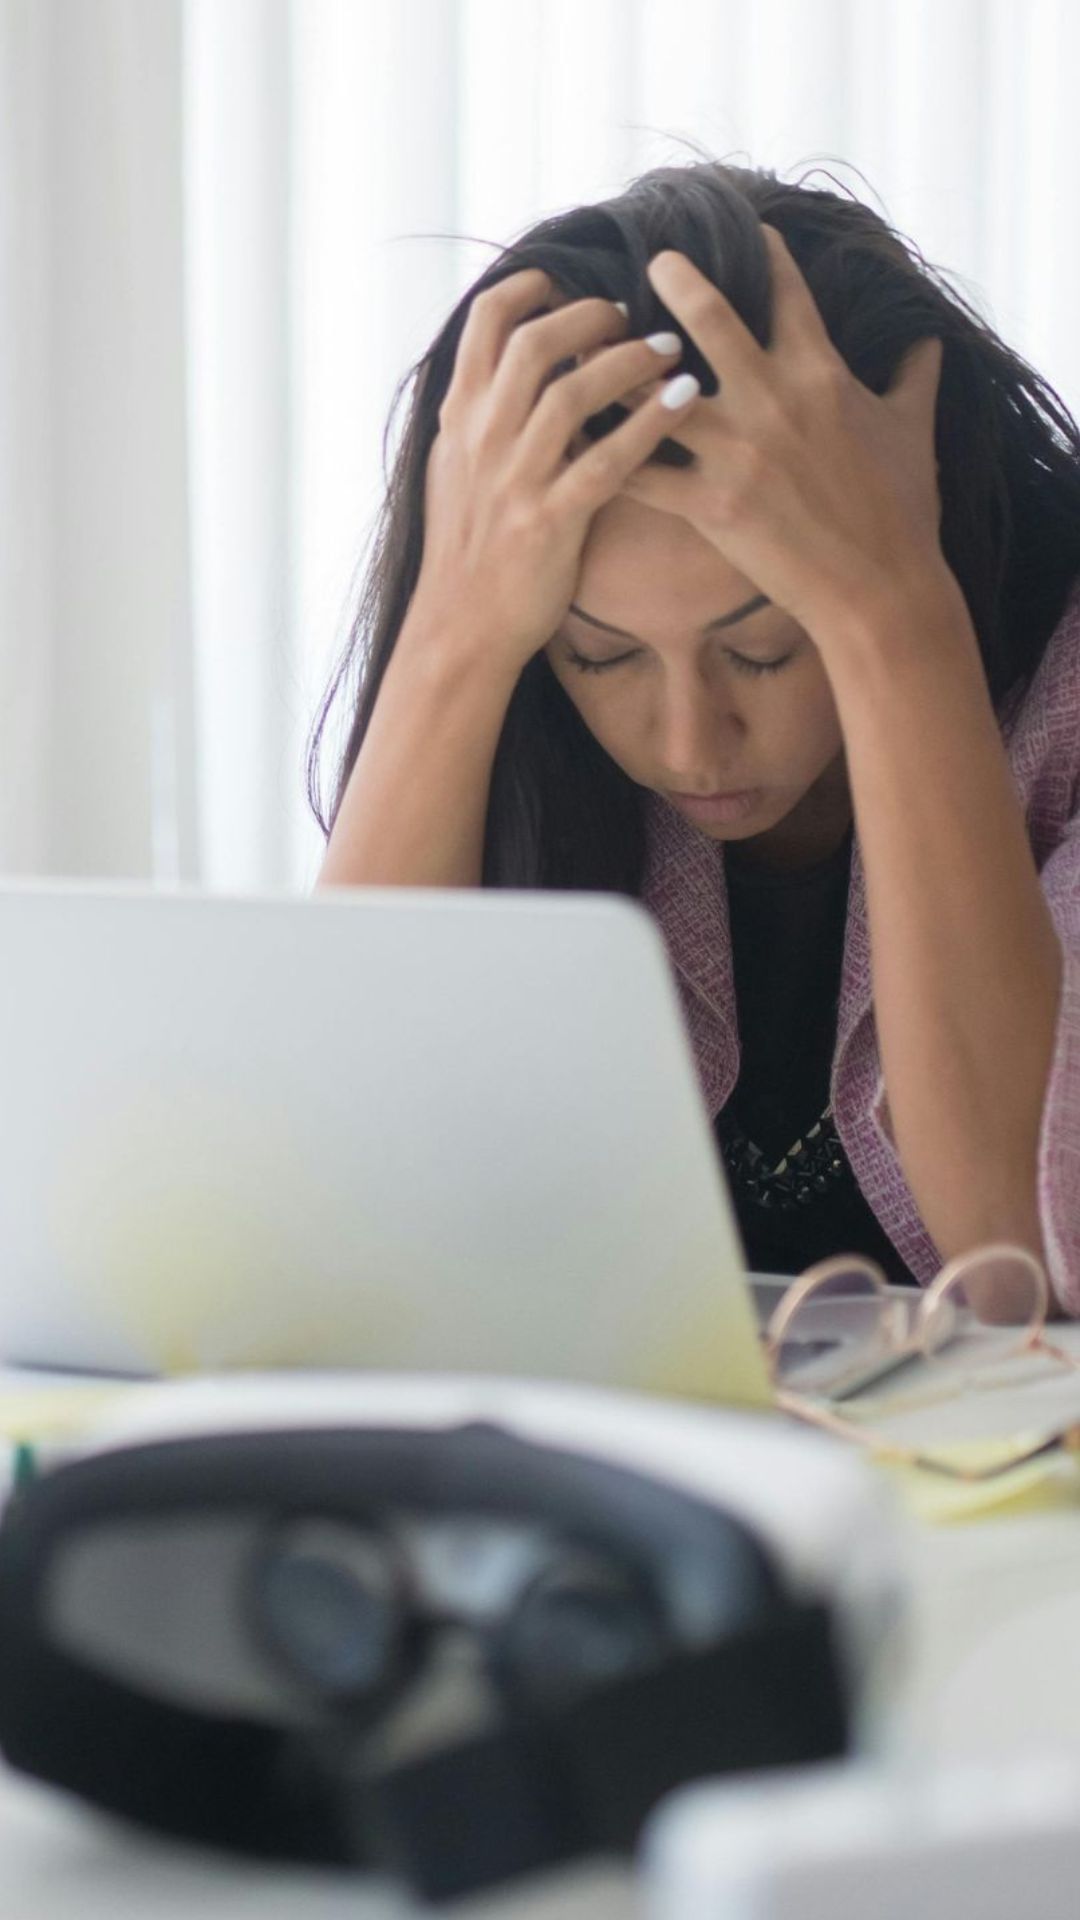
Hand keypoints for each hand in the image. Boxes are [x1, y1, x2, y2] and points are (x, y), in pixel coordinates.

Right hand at [411, 270, 697, 673]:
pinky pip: (608, 460)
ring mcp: (516, 479)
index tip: (563, 280)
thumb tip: (504, 371)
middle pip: (535, 344)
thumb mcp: (453, 470)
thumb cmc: (467, 550)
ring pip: (573, 394)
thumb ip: (480, 418)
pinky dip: (650, 422)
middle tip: (629, 313)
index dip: (529, 288)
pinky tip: (685, 398)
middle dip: (588, 315)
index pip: (487, 323)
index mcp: (459, 419)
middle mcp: (483, 439)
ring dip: (628, 360)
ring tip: (669, 347)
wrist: (460, 626)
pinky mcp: (551, 520)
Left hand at [615, 226, 947, 645]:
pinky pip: (642, 474)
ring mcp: (738, 452)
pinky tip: (574, 442)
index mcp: (821, 373)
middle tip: (649, 261)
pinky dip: (606, 456)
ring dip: (619, 371)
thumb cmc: (903, 512)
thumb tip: (928, 340)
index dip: (764, 255)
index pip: (787, 293)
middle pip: (709, 319)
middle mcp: (773, 400)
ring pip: (657, 395)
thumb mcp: (915, 431)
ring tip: (588, 352)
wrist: (880, 590)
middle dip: (674, 280)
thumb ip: (915, 378)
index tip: (744, 228)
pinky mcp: (712, 505)